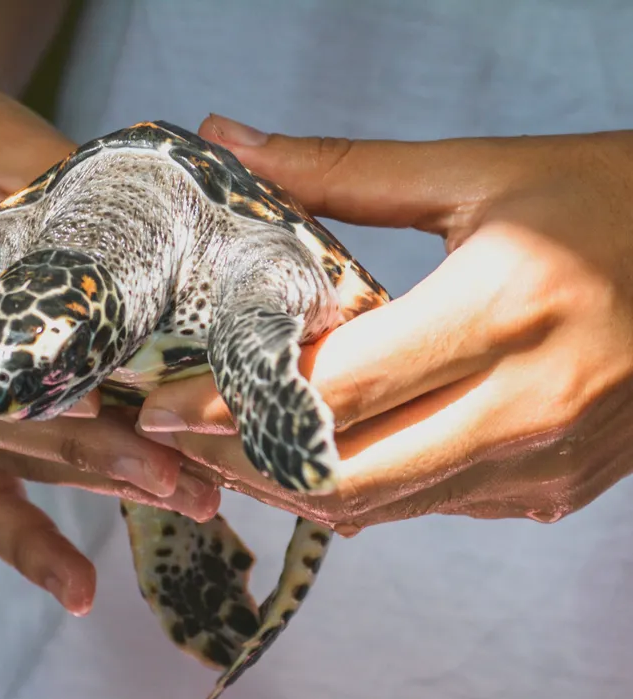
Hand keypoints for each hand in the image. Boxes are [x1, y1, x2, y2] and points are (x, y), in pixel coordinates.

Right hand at [0, 65, 218, 613]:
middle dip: (93, 453)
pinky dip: (30, 541)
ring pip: (4, 464)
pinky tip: (77, 589)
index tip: (110, 418)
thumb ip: (58, 229)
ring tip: (183, 500)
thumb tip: (163, 300)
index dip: (20, 395)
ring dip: (95, 484)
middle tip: (183, 479)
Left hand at [138, 115, 632, 531]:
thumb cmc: (617, 202)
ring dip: (291, 487)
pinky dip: (359, 492)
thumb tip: (231, 139)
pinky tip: (315, 458)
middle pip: (341, 474)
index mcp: (504, 313)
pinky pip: (426, 510)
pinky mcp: (551, 494)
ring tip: (225, 450)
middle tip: (175, 440)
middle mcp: (523, 408)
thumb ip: (345, 170)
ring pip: (379, 509)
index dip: (231, 408)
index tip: (161, 408)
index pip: (330, 389)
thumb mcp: (485, 174)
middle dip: (242, 464)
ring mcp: (541, 466)